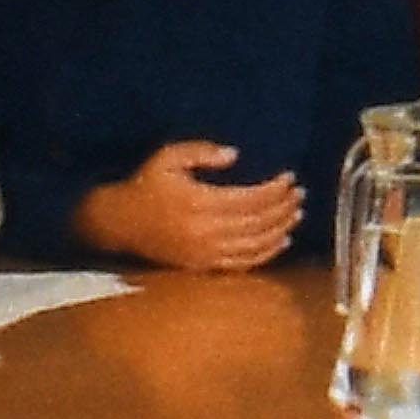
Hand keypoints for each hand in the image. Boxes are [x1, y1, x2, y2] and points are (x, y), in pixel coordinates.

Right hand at [75, 140, 304, 274]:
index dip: (275, 189)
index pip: (250, 198)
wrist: (119, 223)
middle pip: (258, 222)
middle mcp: (206, 232)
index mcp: (199, 203)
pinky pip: (242, 263)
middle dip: (284, 208)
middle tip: (299, 194)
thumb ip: (201, 152)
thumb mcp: (168, 157)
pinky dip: (266, 254)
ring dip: (281, 230)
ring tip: (296, 214)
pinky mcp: (203, 266)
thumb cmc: (146, 185)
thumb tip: (235, 155)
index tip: (290, 177)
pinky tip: (280, 241)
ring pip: (255, 245)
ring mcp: (205, 253)